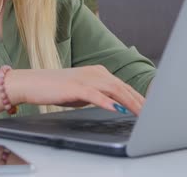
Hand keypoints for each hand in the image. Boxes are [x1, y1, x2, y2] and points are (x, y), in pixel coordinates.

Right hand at [5, 65, 145, 114]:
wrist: (32, 83)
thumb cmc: (56, 88)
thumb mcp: (83, 93)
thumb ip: (100, 96)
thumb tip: (115, 105)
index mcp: (98, 72)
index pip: (124, 86)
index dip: (139, 97)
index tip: (152, 107)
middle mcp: (95, 73)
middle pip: (123, 87)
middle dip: (140, 101)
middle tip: (153, 114)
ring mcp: (86, 78)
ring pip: (114, 90)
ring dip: (129, 102)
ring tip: (141, 113)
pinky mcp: (75, 87)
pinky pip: (95, 95)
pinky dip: (107, 102)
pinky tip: (116, 108)